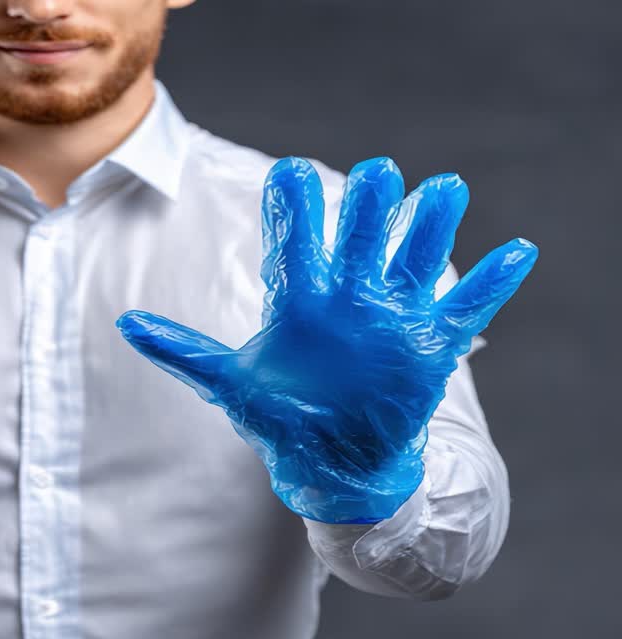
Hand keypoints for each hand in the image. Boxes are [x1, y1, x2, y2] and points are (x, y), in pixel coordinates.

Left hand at [116, 157, 536, 523]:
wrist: (330, 463)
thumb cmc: (281, 417)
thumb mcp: (230, 384)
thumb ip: (183, 351)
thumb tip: (125, 323)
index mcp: (302, 302)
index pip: (297, 246)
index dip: (293, 211)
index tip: (288, 170)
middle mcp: (350, 300)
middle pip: (362, 242)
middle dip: (370, 209)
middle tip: (377, 171)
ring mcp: (392, 320)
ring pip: (416, 262)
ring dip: (432, 228)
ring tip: (445, 187)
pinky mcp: (427, 349)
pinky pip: (466, 311)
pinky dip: (491, 284)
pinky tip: (516, 251)